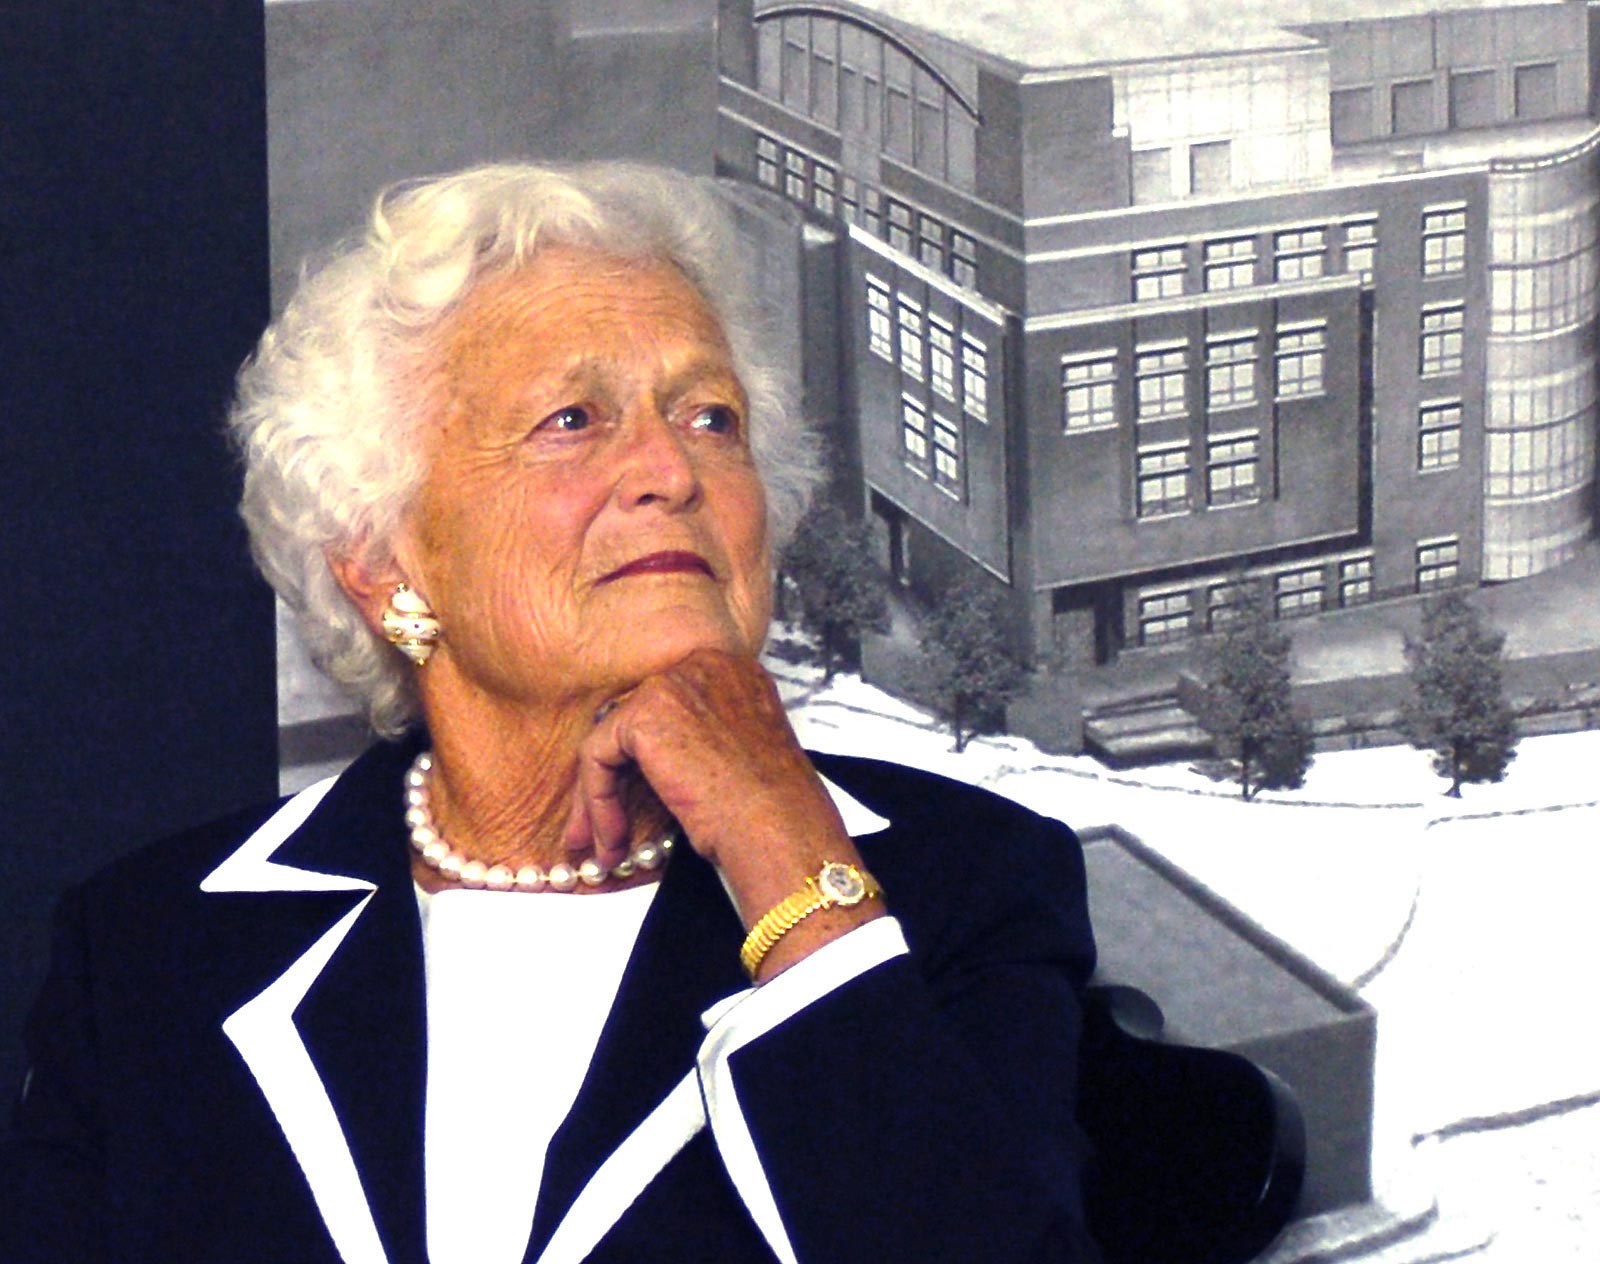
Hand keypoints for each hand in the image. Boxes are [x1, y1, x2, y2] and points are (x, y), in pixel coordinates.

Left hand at [563, 648, 880, 959]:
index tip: (637, 794)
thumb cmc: (772, 805)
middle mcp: (701, 665)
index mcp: (731, 669)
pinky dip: (598, 802)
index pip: (666, 702)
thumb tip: (661, 757)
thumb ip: (705, 733)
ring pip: (611, 740)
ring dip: (600, 799)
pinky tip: (613, 839)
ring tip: (604, 847)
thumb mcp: (743, 750)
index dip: (645, 756)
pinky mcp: (644, 715)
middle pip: (635, 717)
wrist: (778, 825)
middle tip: (601, 824)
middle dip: (613, 776)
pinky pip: (598, 757)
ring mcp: (671, 685)